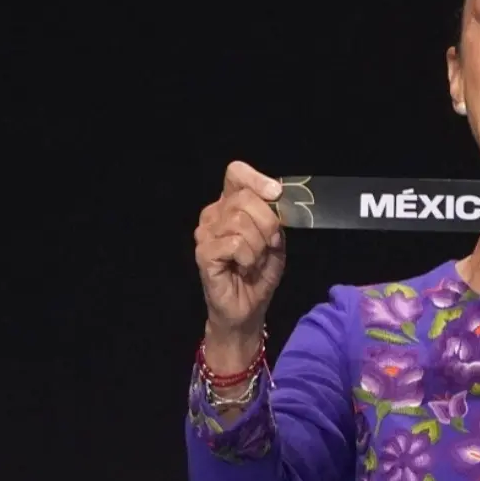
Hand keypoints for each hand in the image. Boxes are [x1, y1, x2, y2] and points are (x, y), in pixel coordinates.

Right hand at [194, 161, 284, 350]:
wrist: (248, 307)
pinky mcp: (203, 253)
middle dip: (268, 223)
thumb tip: (274, 195)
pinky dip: (249, 257)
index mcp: (231, 205)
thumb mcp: (275, 239)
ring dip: (258, 244)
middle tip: (269, 245)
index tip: (276, 194)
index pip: (236, 173)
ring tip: (255, 259)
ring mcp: (205, 233)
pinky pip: (234, 243)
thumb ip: (273, 215)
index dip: (256, 179)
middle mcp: (214, 214)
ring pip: (239, 221)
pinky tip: (244, 267)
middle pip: (244, 198)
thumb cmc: (259, 272)